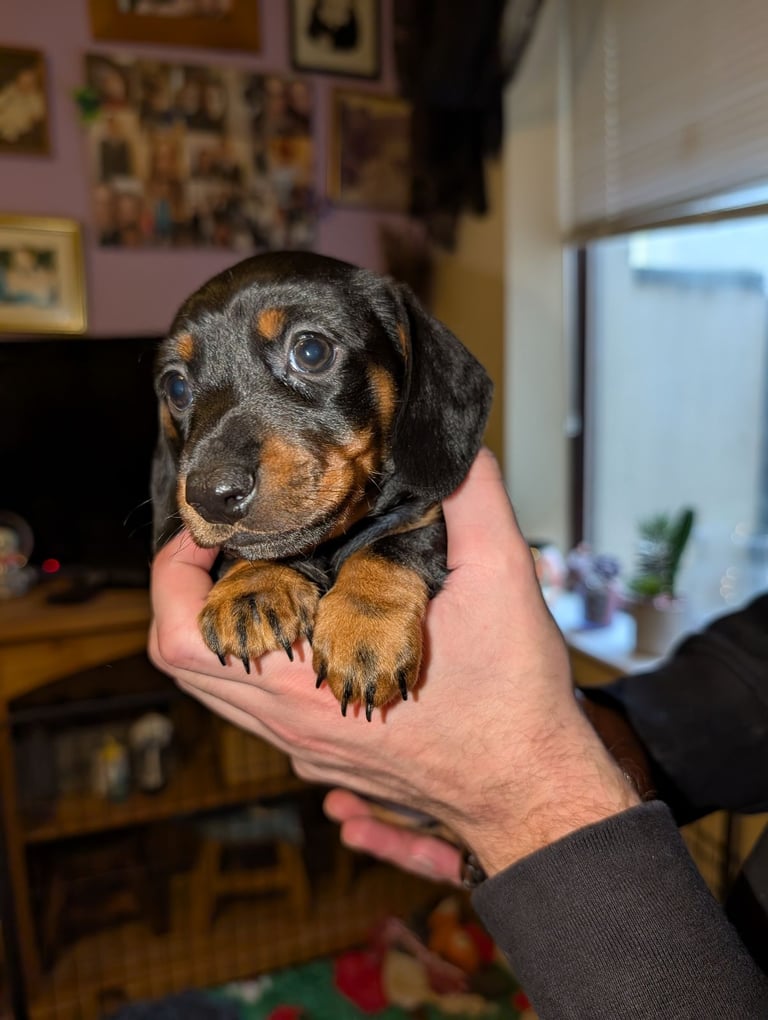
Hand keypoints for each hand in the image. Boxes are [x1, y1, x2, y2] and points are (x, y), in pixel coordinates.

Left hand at [149, 449, 638, 878]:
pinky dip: (258, 660)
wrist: (534, 791)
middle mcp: (293, 722)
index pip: (184, 640)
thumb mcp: (502, 584)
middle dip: (186, 592)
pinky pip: (257, 708)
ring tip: (263, 573)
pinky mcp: (327, 757)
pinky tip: (306, 622)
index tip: (204, 528)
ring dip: (222, 627)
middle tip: (225, 542)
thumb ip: (473, 503)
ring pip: (218, 689)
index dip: (172, 573)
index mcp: (309, 685)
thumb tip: (452, 450)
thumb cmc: (514, 703)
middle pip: (184, 663)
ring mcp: (306, 745)